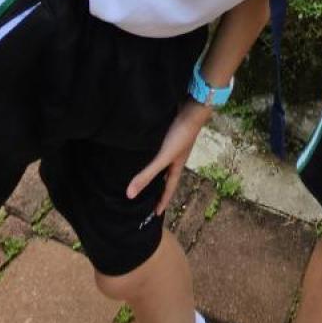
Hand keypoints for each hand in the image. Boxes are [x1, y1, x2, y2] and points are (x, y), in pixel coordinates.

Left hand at [127, 99, 208, 213]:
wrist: (192, 109)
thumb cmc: (180, 136)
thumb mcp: (163, 158)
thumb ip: (147, 175)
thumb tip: (129, 195)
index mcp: (176, 166)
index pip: (168, 188)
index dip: (162, 201)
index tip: (156, 213)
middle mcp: (175, 158)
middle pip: (167, 177)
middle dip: (159, 188)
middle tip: (149, 197)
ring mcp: (173, 146)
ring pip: (163, 163)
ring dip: (157, 170)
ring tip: (146, 173)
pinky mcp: (169, 134)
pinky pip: (159, 149)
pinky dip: (153, 154)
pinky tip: (146, 149)